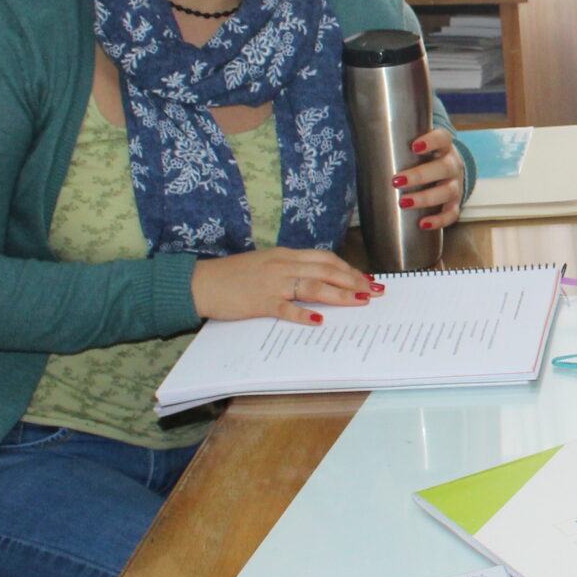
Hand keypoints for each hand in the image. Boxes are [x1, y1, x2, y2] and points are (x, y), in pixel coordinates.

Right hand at [192, 247, 380, 324]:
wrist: (202, 282)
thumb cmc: (233, 275)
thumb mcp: (266, 264)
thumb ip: (290, 269)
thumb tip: (317, 278)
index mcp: (285, 255)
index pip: (325, 259)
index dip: (349, 268)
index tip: (367, 278)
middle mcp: (282, 266)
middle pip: (326, 270)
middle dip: (354, 281)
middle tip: (374, 291)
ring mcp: (271, 284)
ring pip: (312, 286)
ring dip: (339, 294)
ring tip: (359, 302)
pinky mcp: (259, 302)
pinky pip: (285, 308)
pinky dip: (303, 314)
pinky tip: (319, 320)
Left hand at [391, 130, 466, 230]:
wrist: (445, 172)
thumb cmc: (422, 158)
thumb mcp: (414, 147)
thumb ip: (394, 143)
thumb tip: (358, 140)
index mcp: (443, 147)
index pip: (442, 138)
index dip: (431, 141)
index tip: (414, 146)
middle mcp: (452, 164)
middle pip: (444, 167)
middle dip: (420, 175)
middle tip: (396, 181)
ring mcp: (456, 185)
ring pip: (447, 191)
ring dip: (426, 198)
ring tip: (403, 202)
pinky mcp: (455, 203)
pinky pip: (452, 213)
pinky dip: (439, 220)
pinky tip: (423, 223)